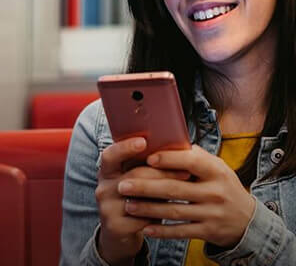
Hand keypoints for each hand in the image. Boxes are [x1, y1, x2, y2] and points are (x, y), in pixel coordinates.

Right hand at [96, 137, 189, 264]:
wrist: (119, 231)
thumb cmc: (134, 197)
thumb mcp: (133, 178)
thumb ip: (144, 164)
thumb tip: (175, 146)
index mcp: (107, 171)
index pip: (110, 155)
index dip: (125, 147)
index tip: (143, 141)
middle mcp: (103, 187)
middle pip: (133, 176)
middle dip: (161, 172)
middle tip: (185, 170)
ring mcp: (107, 208)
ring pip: (139, 198)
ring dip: (165, 193)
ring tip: (185, 188)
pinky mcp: (115, 227)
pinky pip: (142, 219)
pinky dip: (159, 215)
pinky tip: (173, 211)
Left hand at [117, 145, 255, 247]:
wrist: (248, 220)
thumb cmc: (223, 185)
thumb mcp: (216, 166)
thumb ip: (194, 156)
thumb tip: (166, 142)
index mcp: (216, 170)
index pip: (190, 162)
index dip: (168, 159)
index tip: (147, 158)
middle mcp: (215, 192)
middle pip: (175, 188)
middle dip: (146, 187)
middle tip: (124, 185)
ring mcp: (212, 214)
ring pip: (174, 211)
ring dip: (148, 209)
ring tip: (128, 205)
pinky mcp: (208, 232)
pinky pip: (181, 231)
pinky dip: (163, 230)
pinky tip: (146, 228)